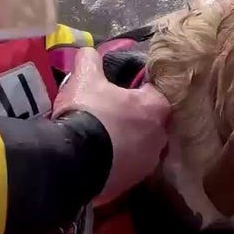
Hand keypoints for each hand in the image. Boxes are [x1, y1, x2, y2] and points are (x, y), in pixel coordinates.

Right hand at [53, 48, 169, 203]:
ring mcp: (147, 162)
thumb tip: (88, 51)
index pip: (155, 93)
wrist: (74, 160)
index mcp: (155, 108)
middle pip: (151, 123)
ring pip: (142, 148)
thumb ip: (90, 61)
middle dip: (135, 119)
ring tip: (106, 139)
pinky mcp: (132, 182)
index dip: (139, 91)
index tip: (123, 91)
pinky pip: (128, 168)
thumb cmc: (88, 112)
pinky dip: (118, 163)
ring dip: (128, 143)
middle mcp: (159, 136)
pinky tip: (101, 159)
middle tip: (113, 115)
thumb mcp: (85, 79)